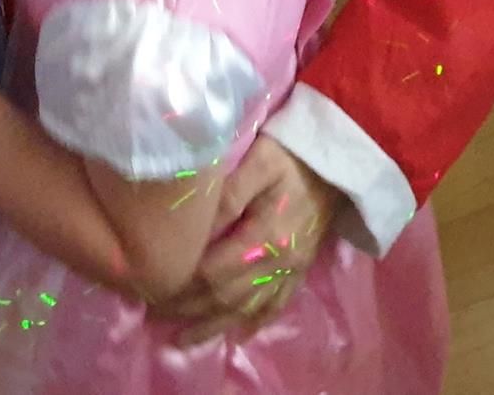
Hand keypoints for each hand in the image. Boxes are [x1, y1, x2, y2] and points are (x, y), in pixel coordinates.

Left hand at [152, 136, 340, 341]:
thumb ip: (228, 193)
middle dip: (189, 309)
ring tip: (184, 340)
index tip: (152, 288)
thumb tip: (196, 226)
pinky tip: (238, 335)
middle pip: (227, 295)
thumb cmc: (292, 153)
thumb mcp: (259, 160)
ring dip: (214, 325)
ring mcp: (291, 269)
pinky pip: (276, 305)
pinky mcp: (301, 270)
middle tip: (155, 314)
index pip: (214, 271)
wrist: (341, 162)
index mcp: (264, 235)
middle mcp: (278, 261)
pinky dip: (255, 322)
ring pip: (248, 308)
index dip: (182, 284)